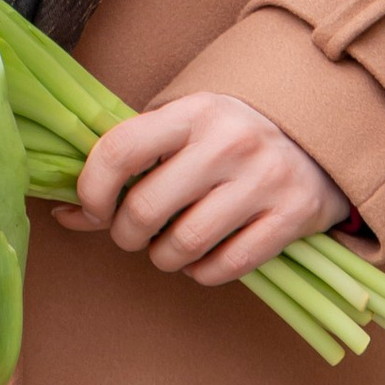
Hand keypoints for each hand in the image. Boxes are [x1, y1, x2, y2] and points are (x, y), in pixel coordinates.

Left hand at [56, 92, 349, 286]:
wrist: (318, 135)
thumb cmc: (230, 136)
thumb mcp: (183, 131)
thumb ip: (130, 165)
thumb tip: (66, 215)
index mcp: (194, 111)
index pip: (121, 149)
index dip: (92, 189)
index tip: (93, 207)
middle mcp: (228, 142)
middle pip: (145, 209)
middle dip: (126, 235)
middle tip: (133, 233)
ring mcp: (263, 180)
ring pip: (183, 246)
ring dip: (163, 258)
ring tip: (170, 245)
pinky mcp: (292, 216)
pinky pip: (224, 267)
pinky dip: (202, 272)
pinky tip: (204, 256)